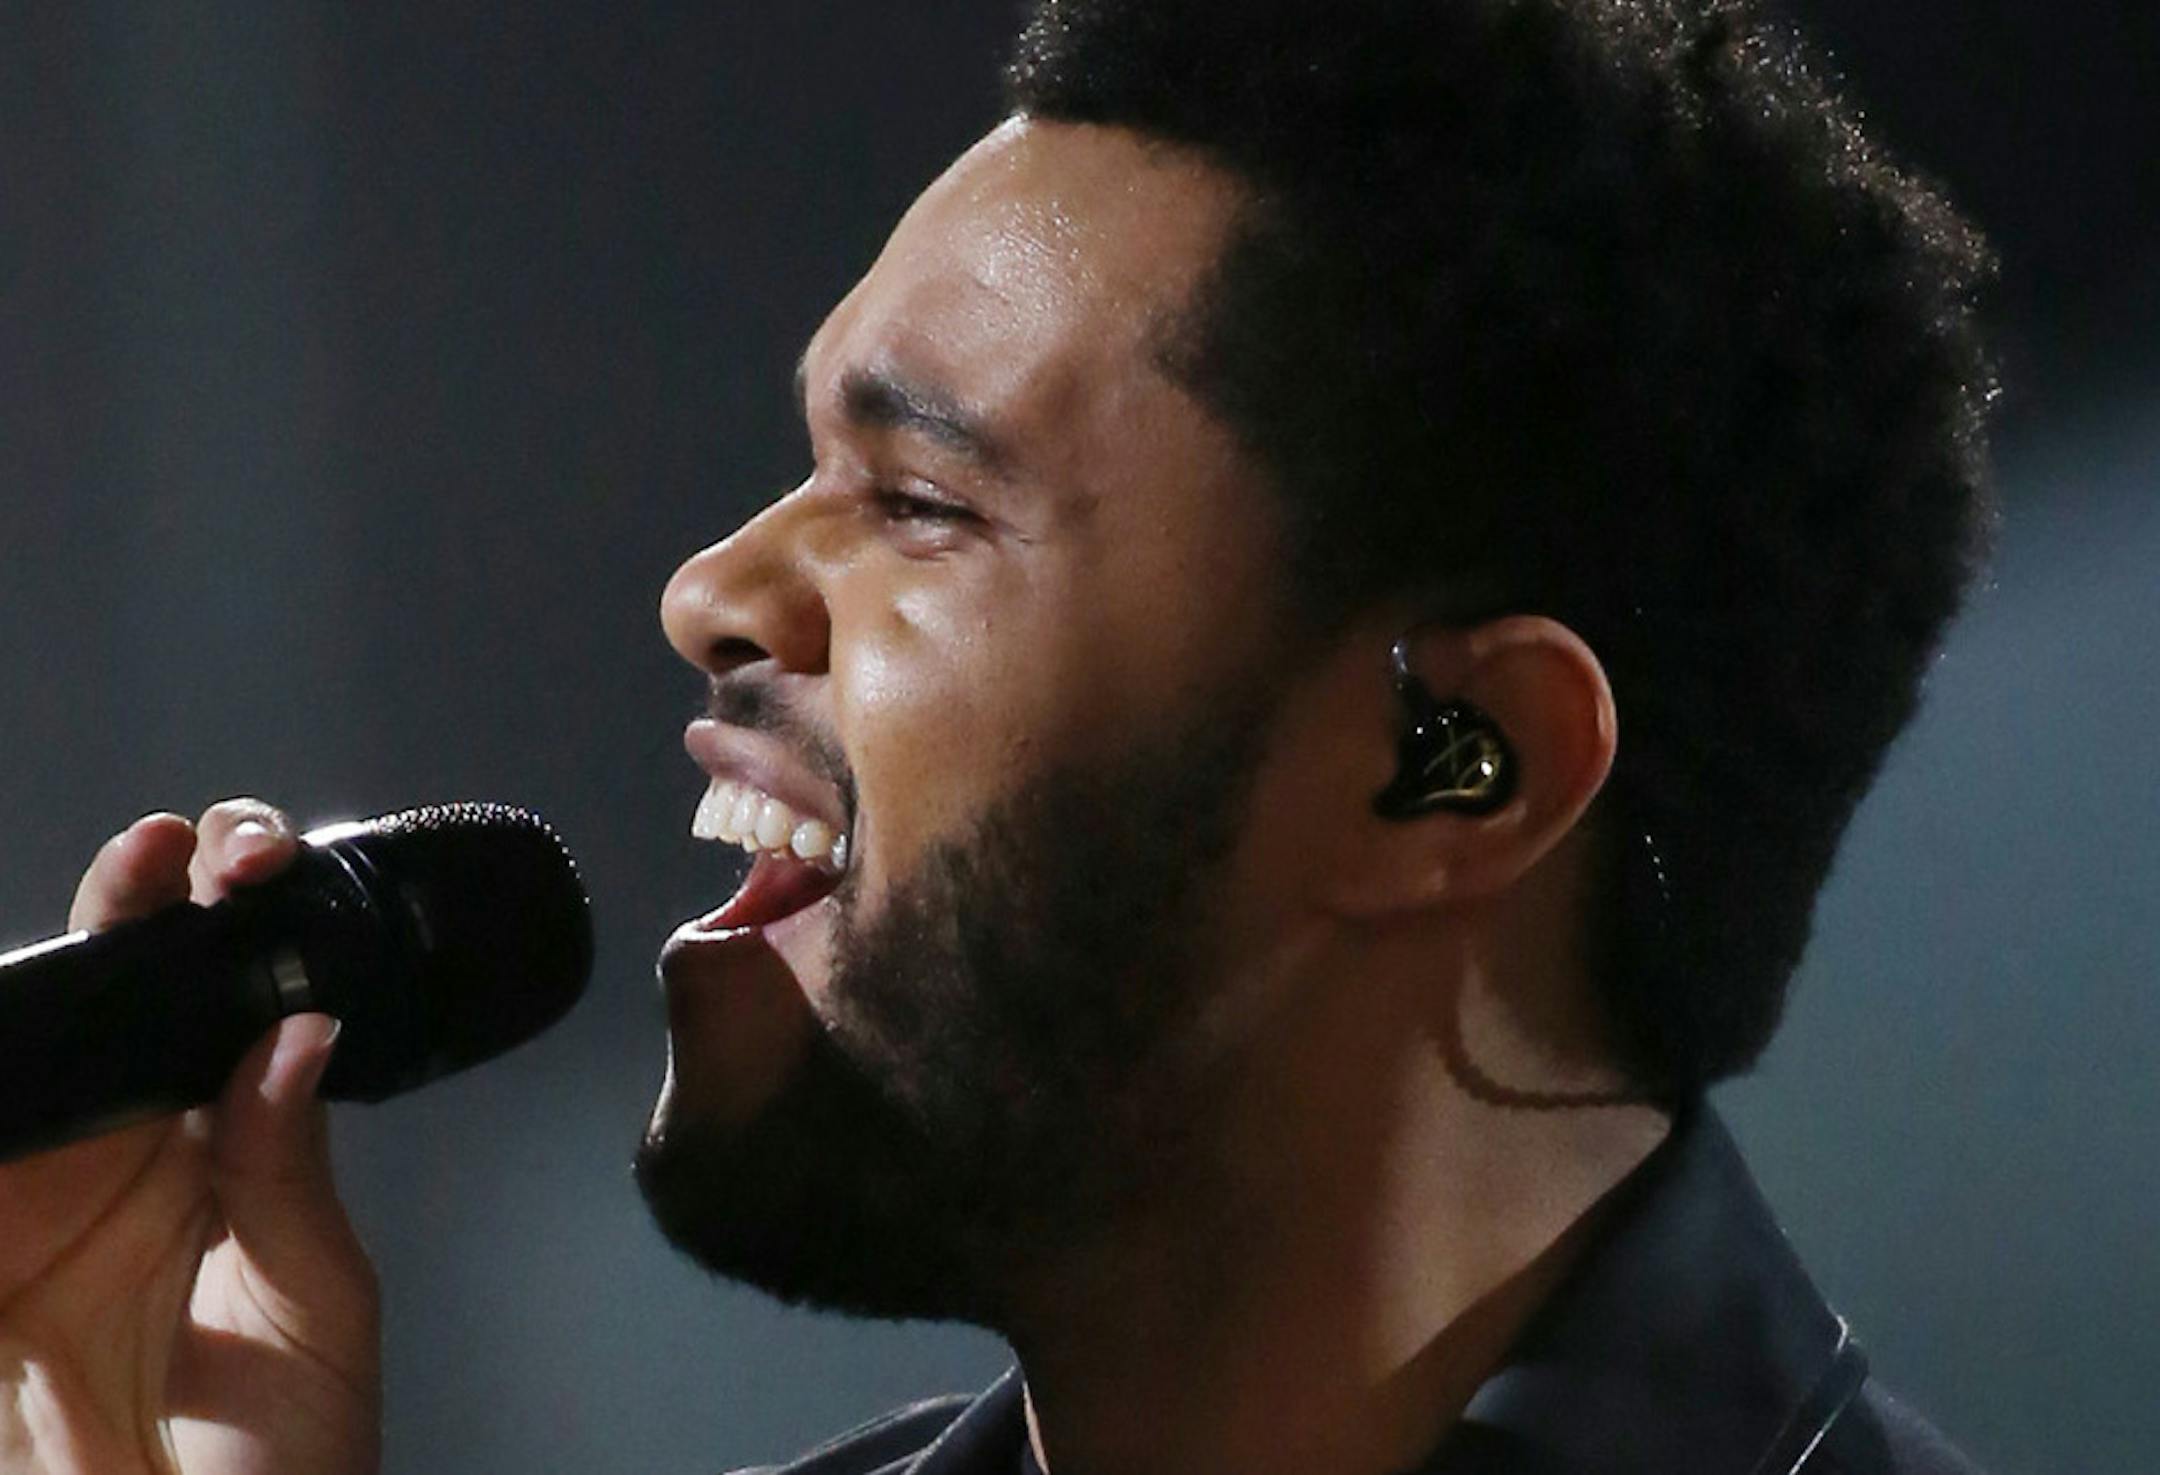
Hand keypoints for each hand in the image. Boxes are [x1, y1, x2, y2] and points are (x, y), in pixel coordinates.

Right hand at [0, 801, 380, 1474]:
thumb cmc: (287, 1462)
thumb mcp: (313, 1306)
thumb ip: (288, 1169)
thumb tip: (296, 1030)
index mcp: (217, 1152)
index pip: (217, 1002)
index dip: (227, 916)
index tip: (248, 865)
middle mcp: (115, 1155)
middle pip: (105, 992)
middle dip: (131, 901)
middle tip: (165, 856)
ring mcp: (23, 1200)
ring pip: (17, 1047)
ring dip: (35, 976)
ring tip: (103, 904)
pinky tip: (3, 1024)